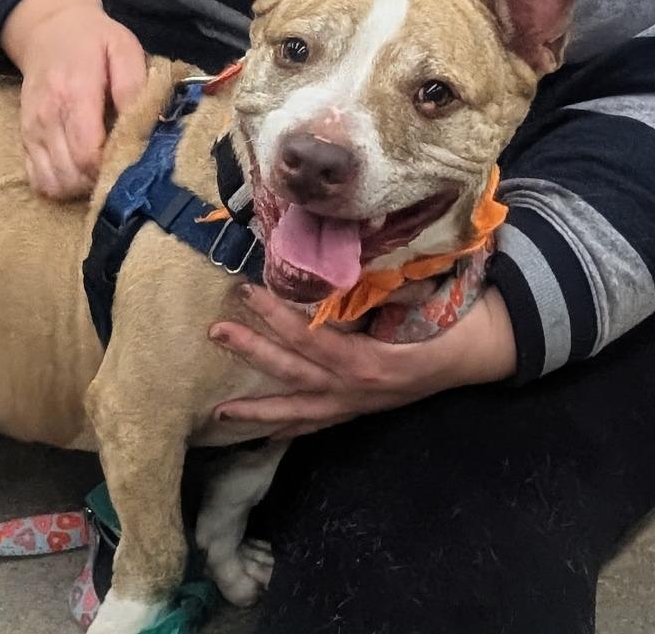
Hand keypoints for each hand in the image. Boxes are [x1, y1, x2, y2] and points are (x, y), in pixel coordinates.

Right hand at [0, 0, 146, 199]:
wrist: (48, 28)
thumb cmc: (93, 40)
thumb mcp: (123, 48)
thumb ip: (133, 85)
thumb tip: (145, 123)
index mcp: (74, 94)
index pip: (88, 154)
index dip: (111, 167)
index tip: (129, 160)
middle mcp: (47, 116)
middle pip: (72, 174)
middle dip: (99, 180)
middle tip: (118, 167)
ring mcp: (32, 130)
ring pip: (53, 182)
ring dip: (79, 186)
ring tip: (98, 171)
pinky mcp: (24, 138)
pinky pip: (37, 179)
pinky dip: (58, 184)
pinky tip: (77, 171)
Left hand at [210, 284, 515, 436]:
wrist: (481, 351)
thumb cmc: (453, 317)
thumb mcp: (422, 295)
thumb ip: (381, 285)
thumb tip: (343, 263)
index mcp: (372, 361)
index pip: (312, 339)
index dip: (277, 317)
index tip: (247, 292)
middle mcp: (359, 390)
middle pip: (295, 374)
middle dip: (253, 353)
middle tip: (216, 332)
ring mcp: (358, 406)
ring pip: (300, 411)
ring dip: (259, 411)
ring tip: (220, 412)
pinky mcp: (359, 412)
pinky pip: (317, 425)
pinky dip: (289, 429)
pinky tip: (262, 435)